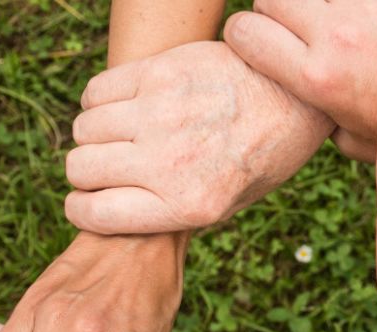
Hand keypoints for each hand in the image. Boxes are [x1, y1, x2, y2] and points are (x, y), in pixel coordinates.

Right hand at [64, 41, 333, 233]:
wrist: (296, 97)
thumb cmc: (263, 156)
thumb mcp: (229, 205)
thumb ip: (172, 213)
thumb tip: (115, 213)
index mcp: (189, 205)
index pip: (95, 214)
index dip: (82, 210)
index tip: (87, 202)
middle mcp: (170, 162)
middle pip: (81, 169)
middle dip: (87, 173)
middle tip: (109, 167)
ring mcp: (162, 114)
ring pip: (84, 129)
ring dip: (95, 136)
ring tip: (122, 135)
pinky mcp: (160, 72)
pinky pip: (96, 91)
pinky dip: (100, 102)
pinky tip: (126, 107)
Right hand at [224, 0, 376, 160]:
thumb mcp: (353, 138)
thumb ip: (318, 122)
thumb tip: (297, 115)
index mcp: (318, 78)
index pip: (244, 32)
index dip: (246, 35)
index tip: (260, 41)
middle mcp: (338, 36)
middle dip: (277, 9)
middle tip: (298, 26)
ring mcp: (371, 5)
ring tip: (335, 18)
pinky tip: (369, 13)